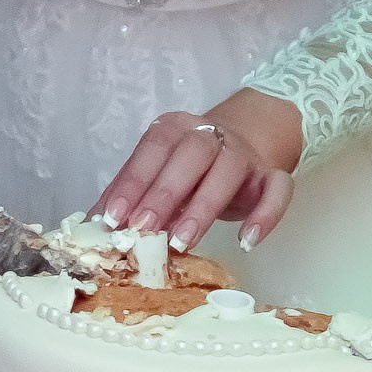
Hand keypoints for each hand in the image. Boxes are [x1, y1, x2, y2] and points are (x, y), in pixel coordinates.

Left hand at [96, 89, 303, 254]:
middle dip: (164, 194)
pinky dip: (266, 215)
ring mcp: (244, 155)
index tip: (112, 217)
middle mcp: (211, 135)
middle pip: (190, 156)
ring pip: (228, 172)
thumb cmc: (189, 168)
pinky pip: (278, 190)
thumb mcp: (158, 174)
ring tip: (182, 242)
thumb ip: (131, 194)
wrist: (244, 143)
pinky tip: (247, 242)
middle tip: (143, 230)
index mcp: (175, 129)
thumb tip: (93, 225)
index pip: (152, 149)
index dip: (132, 182)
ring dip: (204, 208)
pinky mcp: (271, 175)